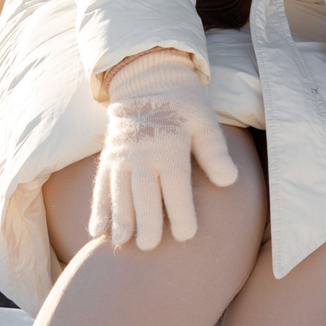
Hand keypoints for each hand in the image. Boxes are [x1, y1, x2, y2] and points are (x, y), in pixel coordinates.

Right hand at [93, 50, 237, 249]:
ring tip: (121, 243)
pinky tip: (96, 230)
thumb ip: (215, 152)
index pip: (175, 186)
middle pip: (143, 194)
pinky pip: (100, 186)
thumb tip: (229, 181)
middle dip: (146, 222)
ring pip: (118, 193)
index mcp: (169, 146)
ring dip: (118, 219)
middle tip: (150, 247)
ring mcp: (121, 156)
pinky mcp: (107, 158)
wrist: (147, 78)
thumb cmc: (184, 105)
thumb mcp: (205, 122)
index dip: (181, 213)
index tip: (187, 236)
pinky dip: (98, 209)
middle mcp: (141, 153)